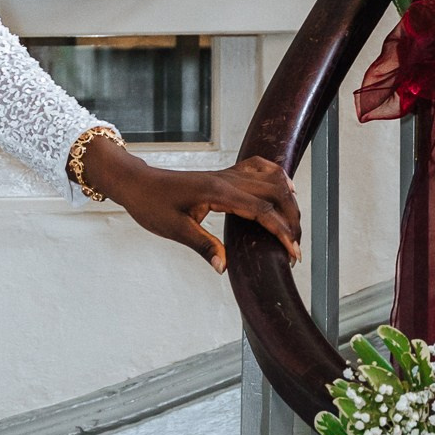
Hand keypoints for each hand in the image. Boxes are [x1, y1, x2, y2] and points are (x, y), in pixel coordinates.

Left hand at [74, 135, 301, 273]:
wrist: (138, 183)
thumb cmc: (151, 205)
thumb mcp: (174, 229)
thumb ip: (202, 245)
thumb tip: (223, 267)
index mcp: (217, 192)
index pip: (261, 211)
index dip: (281, 232)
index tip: (294, 252)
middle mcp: (227, 179)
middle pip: (275, 193)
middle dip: (292, 219)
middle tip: (296, 246)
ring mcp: (227, 174)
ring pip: (272, 179)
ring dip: (289, 200)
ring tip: (294, 225)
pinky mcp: (225, 174)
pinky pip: (259, 168)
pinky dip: (277, 177)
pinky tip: (286, 189)